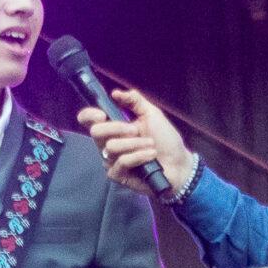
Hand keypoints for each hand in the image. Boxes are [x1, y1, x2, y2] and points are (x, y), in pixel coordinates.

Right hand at [78, 88, 195, 199]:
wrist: (179, 163)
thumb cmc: (165, 139)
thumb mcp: (152, 114)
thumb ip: (134, 100)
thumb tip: (115, 93)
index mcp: (113, 126)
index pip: (89, 120)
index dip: (89, 115)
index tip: (102, 114)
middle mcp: (107, 142)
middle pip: (96, 132)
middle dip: (118, 128)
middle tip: (136, 130)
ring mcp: (111, 160)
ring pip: (111, 147)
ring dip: (135, 144)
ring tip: (151, 145)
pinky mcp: (117, 174)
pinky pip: (122, 162)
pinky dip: (139, 156)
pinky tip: (150, 156)